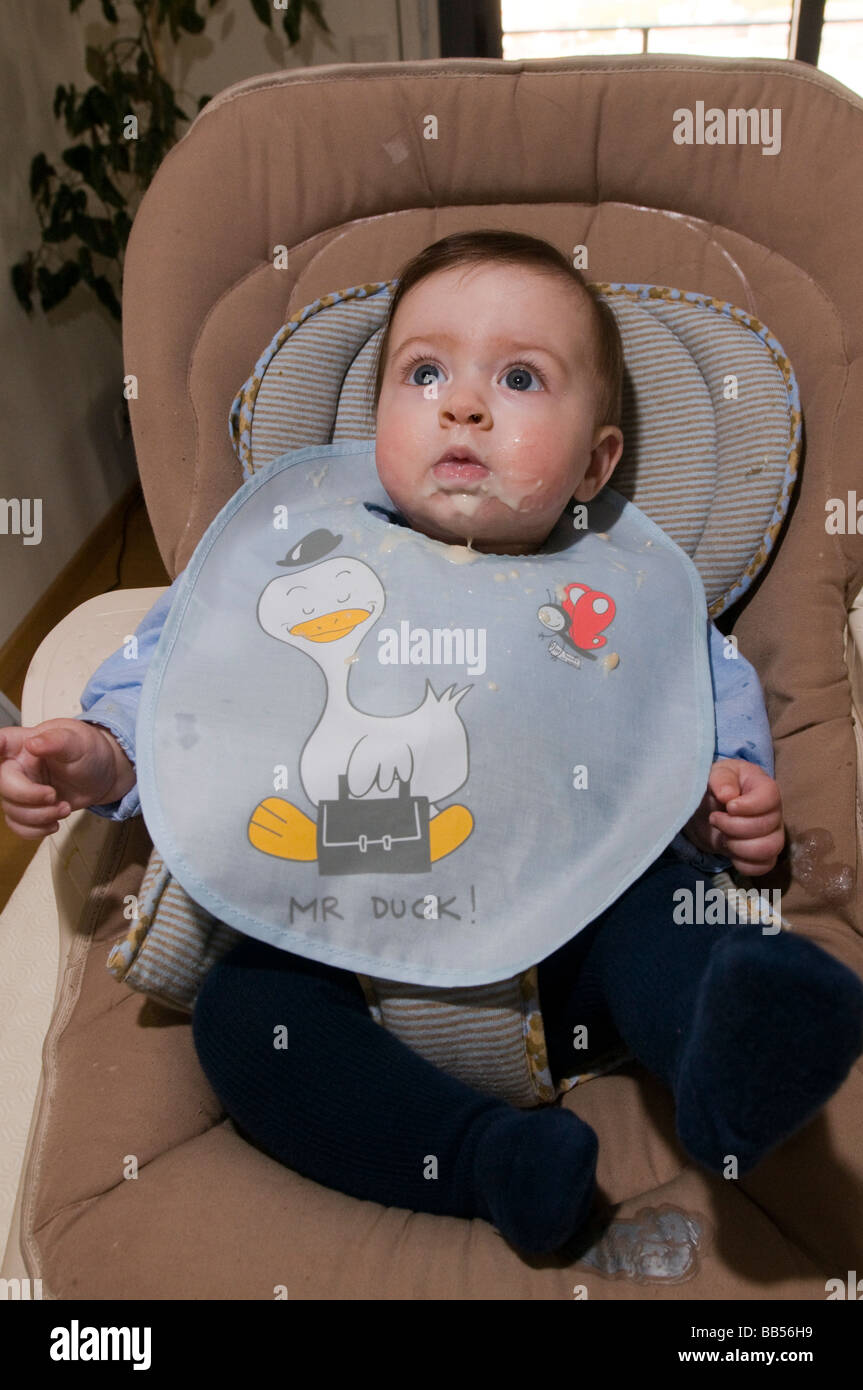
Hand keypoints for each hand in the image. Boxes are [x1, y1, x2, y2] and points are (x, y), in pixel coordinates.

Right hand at [0, 718, 130, 839]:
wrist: (102, 775)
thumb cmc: (89, 751)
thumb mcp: (79, 742)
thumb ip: (57, 740)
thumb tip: (33, 743)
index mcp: (23, 742)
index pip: (0, 741)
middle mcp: (17, 765)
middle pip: (4, 784)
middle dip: (29, 796)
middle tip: (54, 795)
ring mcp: (20, 788)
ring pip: (11, 809)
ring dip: (40, 816)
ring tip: (64, 808)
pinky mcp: (28, 807)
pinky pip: (18, 825)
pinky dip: (36, 830)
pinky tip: (53, 822)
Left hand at [684, 757, 784, 876]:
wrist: (707, 810)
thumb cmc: (716, 786)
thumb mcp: (715, 773)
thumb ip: (721, 778)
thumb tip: (728, 795)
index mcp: (764, 787)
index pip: (771, 797)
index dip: (749, 805)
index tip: (728, 806)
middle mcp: (774, 812)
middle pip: (766, 826)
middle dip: (733, 826)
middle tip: (714, 818)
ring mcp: (772, 835)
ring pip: (769, 849)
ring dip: (738, 846)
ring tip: (722, 836)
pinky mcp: (765, 855)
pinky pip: (763, 866)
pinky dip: (742, 863)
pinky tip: (729, 850)